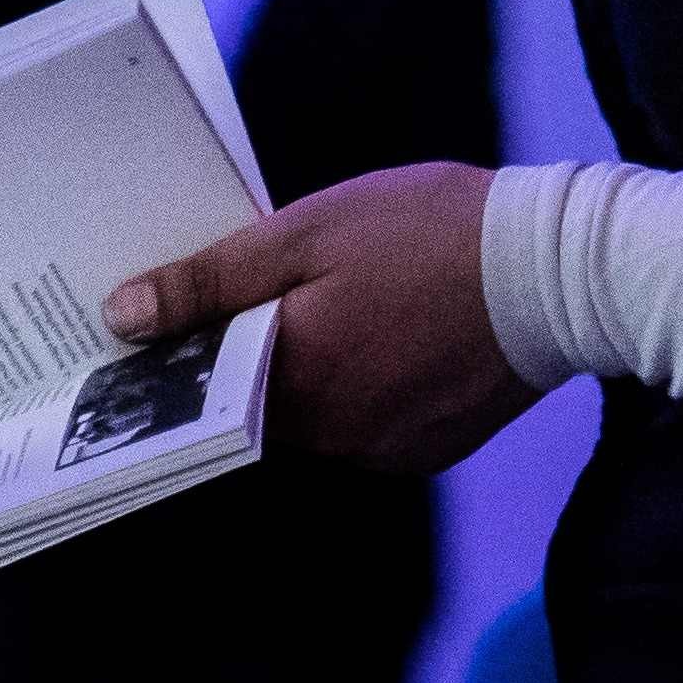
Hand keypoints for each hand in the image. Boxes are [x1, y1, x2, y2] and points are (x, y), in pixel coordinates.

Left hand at [103, 163, 536, 475]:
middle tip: (284, 288)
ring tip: (354, 301)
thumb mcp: (307, 231)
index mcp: (285, 379)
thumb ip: (210, 280)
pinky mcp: (429, 451)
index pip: (194, 388)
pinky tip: (400, 333)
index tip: (174, 318)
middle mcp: (326, 436)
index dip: (181, 350)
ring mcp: (381, 451)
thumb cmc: (430, 232)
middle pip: (253, 402)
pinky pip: (368, 426)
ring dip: (315, 370)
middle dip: (254, 352)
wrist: (564, 269)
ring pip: (313, 416)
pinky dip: (369, 388)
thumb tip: (118, 316)